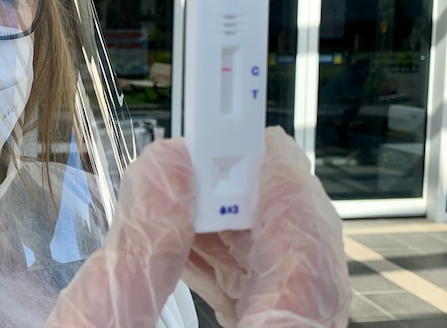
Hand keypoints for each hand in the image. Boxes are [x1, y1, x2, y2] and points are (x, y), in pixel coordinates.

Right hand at [46, 126, 349, 326]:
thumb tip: (169, 166)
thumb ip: (137, 248)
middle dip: (252, 206)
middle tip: (206, 158)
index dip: (285, 188)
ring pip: (285, 293)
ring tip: (183, 198)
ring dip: (238, 237)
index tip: (253, 137)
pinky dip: (230, 274)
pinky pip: (265, 314)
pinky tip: (186, 250)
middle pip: (301, 273)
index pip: (308, 261)